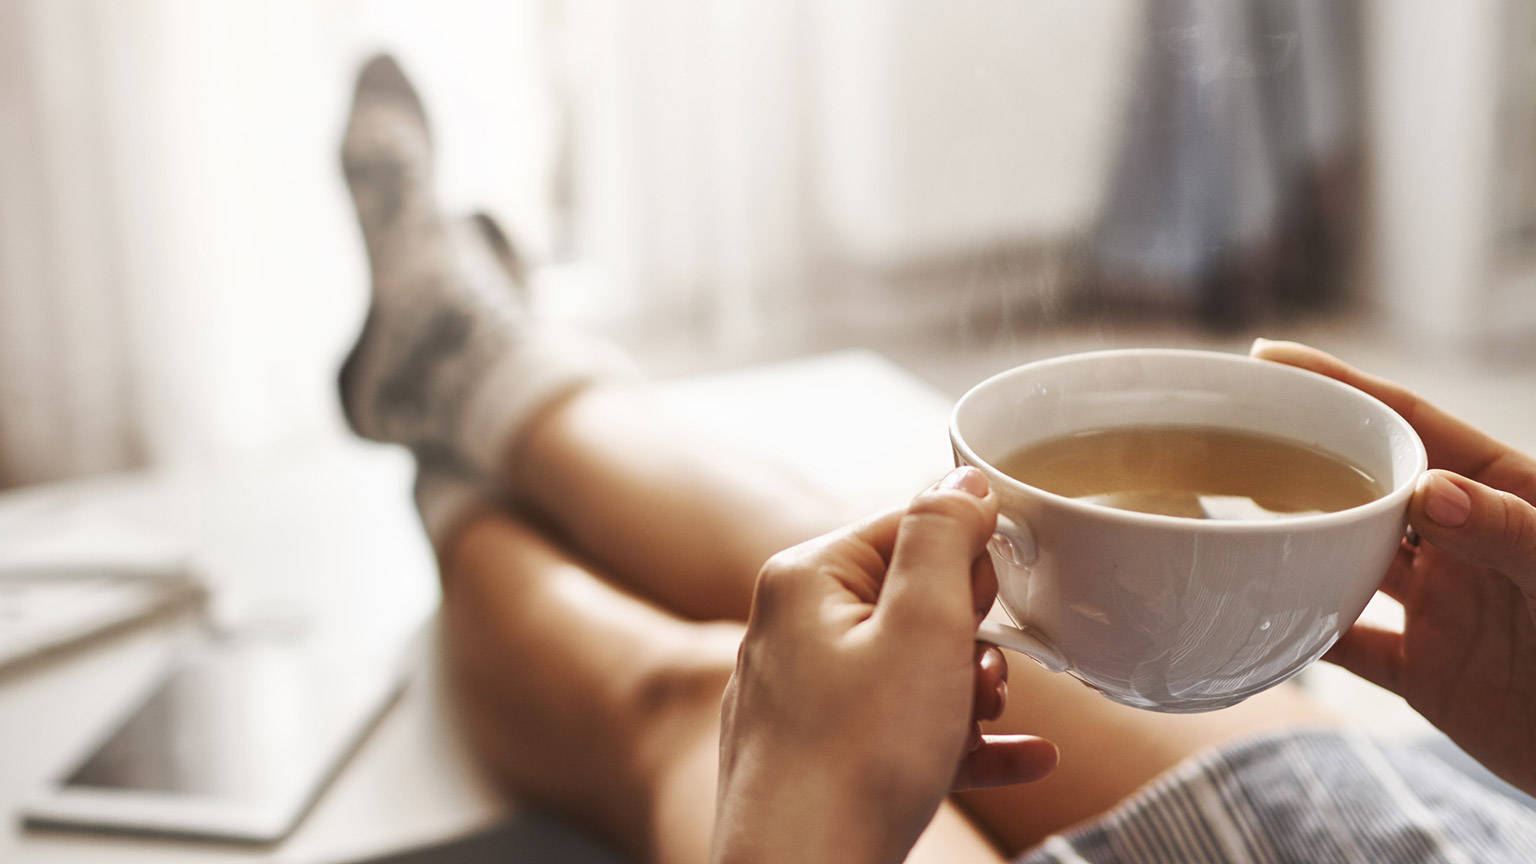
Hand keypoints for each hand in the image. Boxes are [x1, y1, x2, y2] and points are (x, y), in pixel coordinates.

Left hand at [712, 467, 1057, 863]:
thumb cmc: (857, 759)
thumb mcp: (921, 628)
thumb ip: (943, 539)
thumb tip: (963, 479)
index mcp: (806, 579)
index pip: (907, 527)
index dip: (966, 564)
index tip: (992, 607)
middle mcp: (792, 627)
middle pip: (913, 599)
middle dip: (968, 636)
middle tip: (981, 675)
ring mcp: (803, 694)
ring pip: (913, 668)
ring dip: (968, 691)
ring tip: (986, 721)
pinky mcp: (821, 753)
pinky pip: (904, 728)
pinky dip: (961, 741)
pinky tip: (1026, 760)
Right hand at [1253, 339, 1535, 793]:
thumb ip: (1506, 529)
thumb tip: (1426, 490)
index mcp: (1501, 493)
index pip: (1412, 423)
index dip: (1342, 387)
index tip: (1273, 360)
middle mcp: (1462, 541)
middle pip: (1367, 485)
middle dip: (1302, 458)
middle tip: (1231, 438)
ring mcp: (1440, 605)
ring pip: (1346, 557)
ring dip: (1294, 540)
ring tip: (1229, 516)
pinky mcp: (1425, 671)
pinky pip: (1346, 644)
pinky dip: (1301, 631)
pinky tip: (1252, 618)